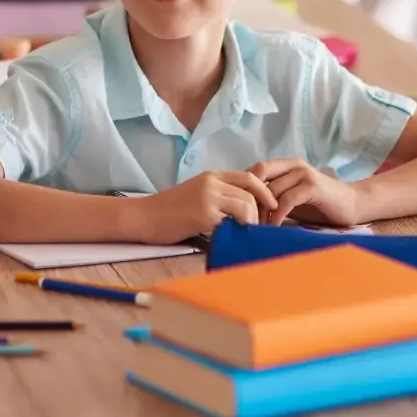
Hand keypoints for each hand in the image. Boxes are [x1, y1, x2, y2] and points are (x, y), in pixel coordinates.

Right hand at [132, 171, 278, 244]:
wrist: (143, 217)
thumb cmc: (167, 212)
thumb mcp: (196, 195)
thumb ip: (217, 197)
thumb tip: (241, 211)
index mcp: (211, 176)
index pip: (250, 177)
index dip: (265, 191)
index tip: (273, 206)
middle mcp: (212, 183)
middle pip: (251, 194)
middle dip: (261, 213)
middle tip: (260, 229)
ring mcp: (207, 197)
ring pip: (245, 207)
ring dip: (251, 224)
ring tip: (246, 236)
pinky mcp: (203, 214)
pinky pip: (231, 222)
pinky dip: (237, 232)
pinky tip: (232, 239)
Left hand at [248, 160, 362, 227]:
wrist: (353, 206)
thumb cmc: (320, 206)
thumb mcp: (292, 199)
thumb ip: (273, 197)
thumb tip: (246, 208)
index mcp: (286, 165)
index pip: (255, 168)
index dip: (245, 187)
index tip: (242, 208)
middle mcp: (294, 165)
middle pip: (259, 173)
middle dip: (250, 197)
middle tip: (247, 219)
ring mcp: (304, 174)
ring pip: (271, 189)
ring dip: (262, 211)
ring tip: (259, 228)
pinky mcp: (313, 187)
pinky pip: (287, 200)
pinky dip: (277, 215)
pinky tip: (274, 227)